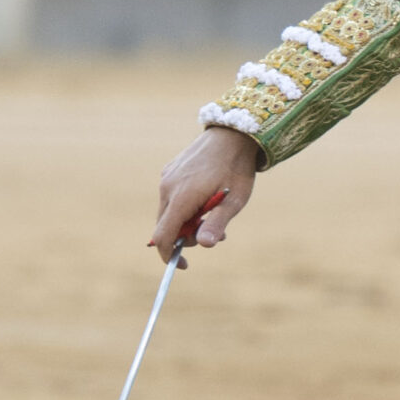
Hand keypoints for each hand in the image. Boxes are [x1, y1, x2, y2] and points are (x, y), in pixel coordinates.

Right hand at [151, 125, 257, 261]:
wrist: (233, 134)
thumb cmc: (236, 169)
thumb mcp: (234, 201)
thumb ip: (216, 223)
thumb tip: (203, 245)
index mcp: (181, 197)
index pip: (162, 236)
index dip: (168, 255)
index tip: (183, 265)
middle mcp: (167, 188)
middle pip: (166, 226)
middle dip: (187, 236)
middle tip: (218, 233)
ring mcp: (166, 178)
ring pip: (169, 212)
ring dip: (188, 221)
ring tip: (217, 215)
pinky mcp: (170, 172)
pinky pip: (172, 198)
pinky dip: (186, 207)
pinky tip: (208, 199)